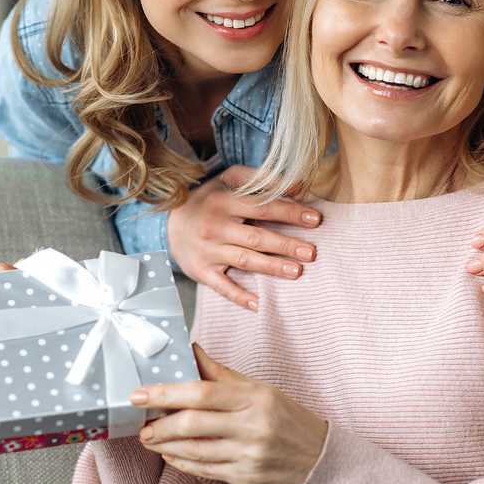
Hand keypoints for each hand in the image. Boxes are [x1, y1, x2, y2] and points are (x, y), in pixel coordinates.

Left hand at [132, 344, 326, 483]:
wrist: (320, 459)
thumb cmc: (286, 418)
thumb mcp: (258, 389)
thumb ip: (220, 373)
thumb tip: (189, 348)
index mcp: (255, 397)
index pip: (202, 391)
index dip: (165, 393)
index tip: (140, 395)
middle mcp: (253, 426)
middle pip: (194, 423)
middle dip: (160, 424)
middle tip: (141, 424)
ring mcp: (250, 455)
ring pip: (196, 451)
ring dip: (166, 445)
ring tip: (149, 439)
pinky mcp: (247, 478)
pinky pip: (206, 470)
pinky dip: (183, 463)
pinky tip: (171, 454)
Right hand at [167, 165, 320, 310]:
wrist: (169, 224)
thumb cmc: (208, 200)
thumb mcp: (229, 180)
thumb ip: (262, 179)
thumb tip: (297, 185)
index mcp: (223, 202)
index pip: (262, 207)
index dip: (290, 212)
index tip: (315, 219)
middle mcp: (214, 227)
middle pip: (256, 236)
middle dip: (285, 245)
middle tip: (312, 252)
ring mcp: (207, 251)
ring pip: (243, 260)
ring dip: (271, 267)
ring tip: (296, 272)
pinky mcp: (201, 271)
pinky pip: (221, 286)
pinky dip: (239, 296)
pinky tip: (258, 304)